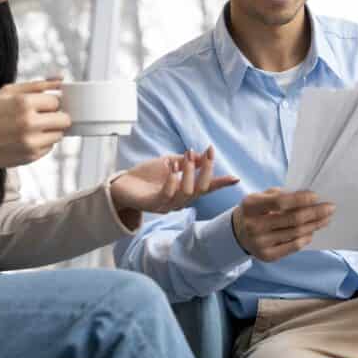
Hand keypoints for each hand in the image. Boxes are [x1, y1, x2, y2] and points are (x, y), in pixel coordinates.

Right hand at [0, 79, 69, 168]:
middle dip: (56, 117)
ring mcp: (31, 142)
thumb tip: (61, 79)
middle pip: (64, 119)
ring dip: (50, 130)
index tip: (39, 106)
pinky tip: (27, 139)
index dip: (49, 103)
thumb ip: (37, 85)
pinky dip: (43, 142)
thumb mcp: (8, 92)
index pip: (56, 102)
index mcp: (23, 103)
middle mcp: (29, 123)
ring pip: (60, 134)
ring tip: (32, 128)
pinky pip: (50, 147)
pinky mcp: (32, 156)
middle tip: (42, 117)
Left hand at [110, 147, 238, 226]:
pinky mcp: (153, 204)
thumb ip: (185, 162)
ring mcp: (167, 204)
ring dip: (188, 172)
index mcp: (185, 191)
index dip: (220, 183)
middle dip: (206, 170)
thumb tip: (199, 156)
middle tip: (206, 152)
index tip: (235, 177)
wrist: (122, 184)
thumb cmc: (146, 175)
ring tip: (185, 156)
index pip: (206, 188)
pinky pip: (167, 195)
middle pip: (201, 189)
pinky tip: (172, 169)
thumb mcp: (169, 163)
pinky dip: (172, 181)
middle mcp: (179, 201)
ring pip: (187, 192)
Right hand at [231, 189, 334, 261]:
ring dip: (315, 225)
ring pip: (296, 233)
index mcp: (251, 206)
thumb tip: (309, 198)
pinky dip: (306, 238)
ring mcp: (260, 243)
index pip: (280, 202)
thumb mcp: (262, 197)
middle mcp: (253, 226)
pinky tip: (312, 231)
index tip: (316, 196)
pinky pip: (293, 246)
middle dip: (315, 212)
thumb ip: (281, 195)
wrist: (239, 233)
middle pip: (292, 219)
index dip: (300, 199)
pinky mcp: (267, 256)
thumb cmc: (256, 210)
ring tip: (326, 218)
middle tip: (330, 208)